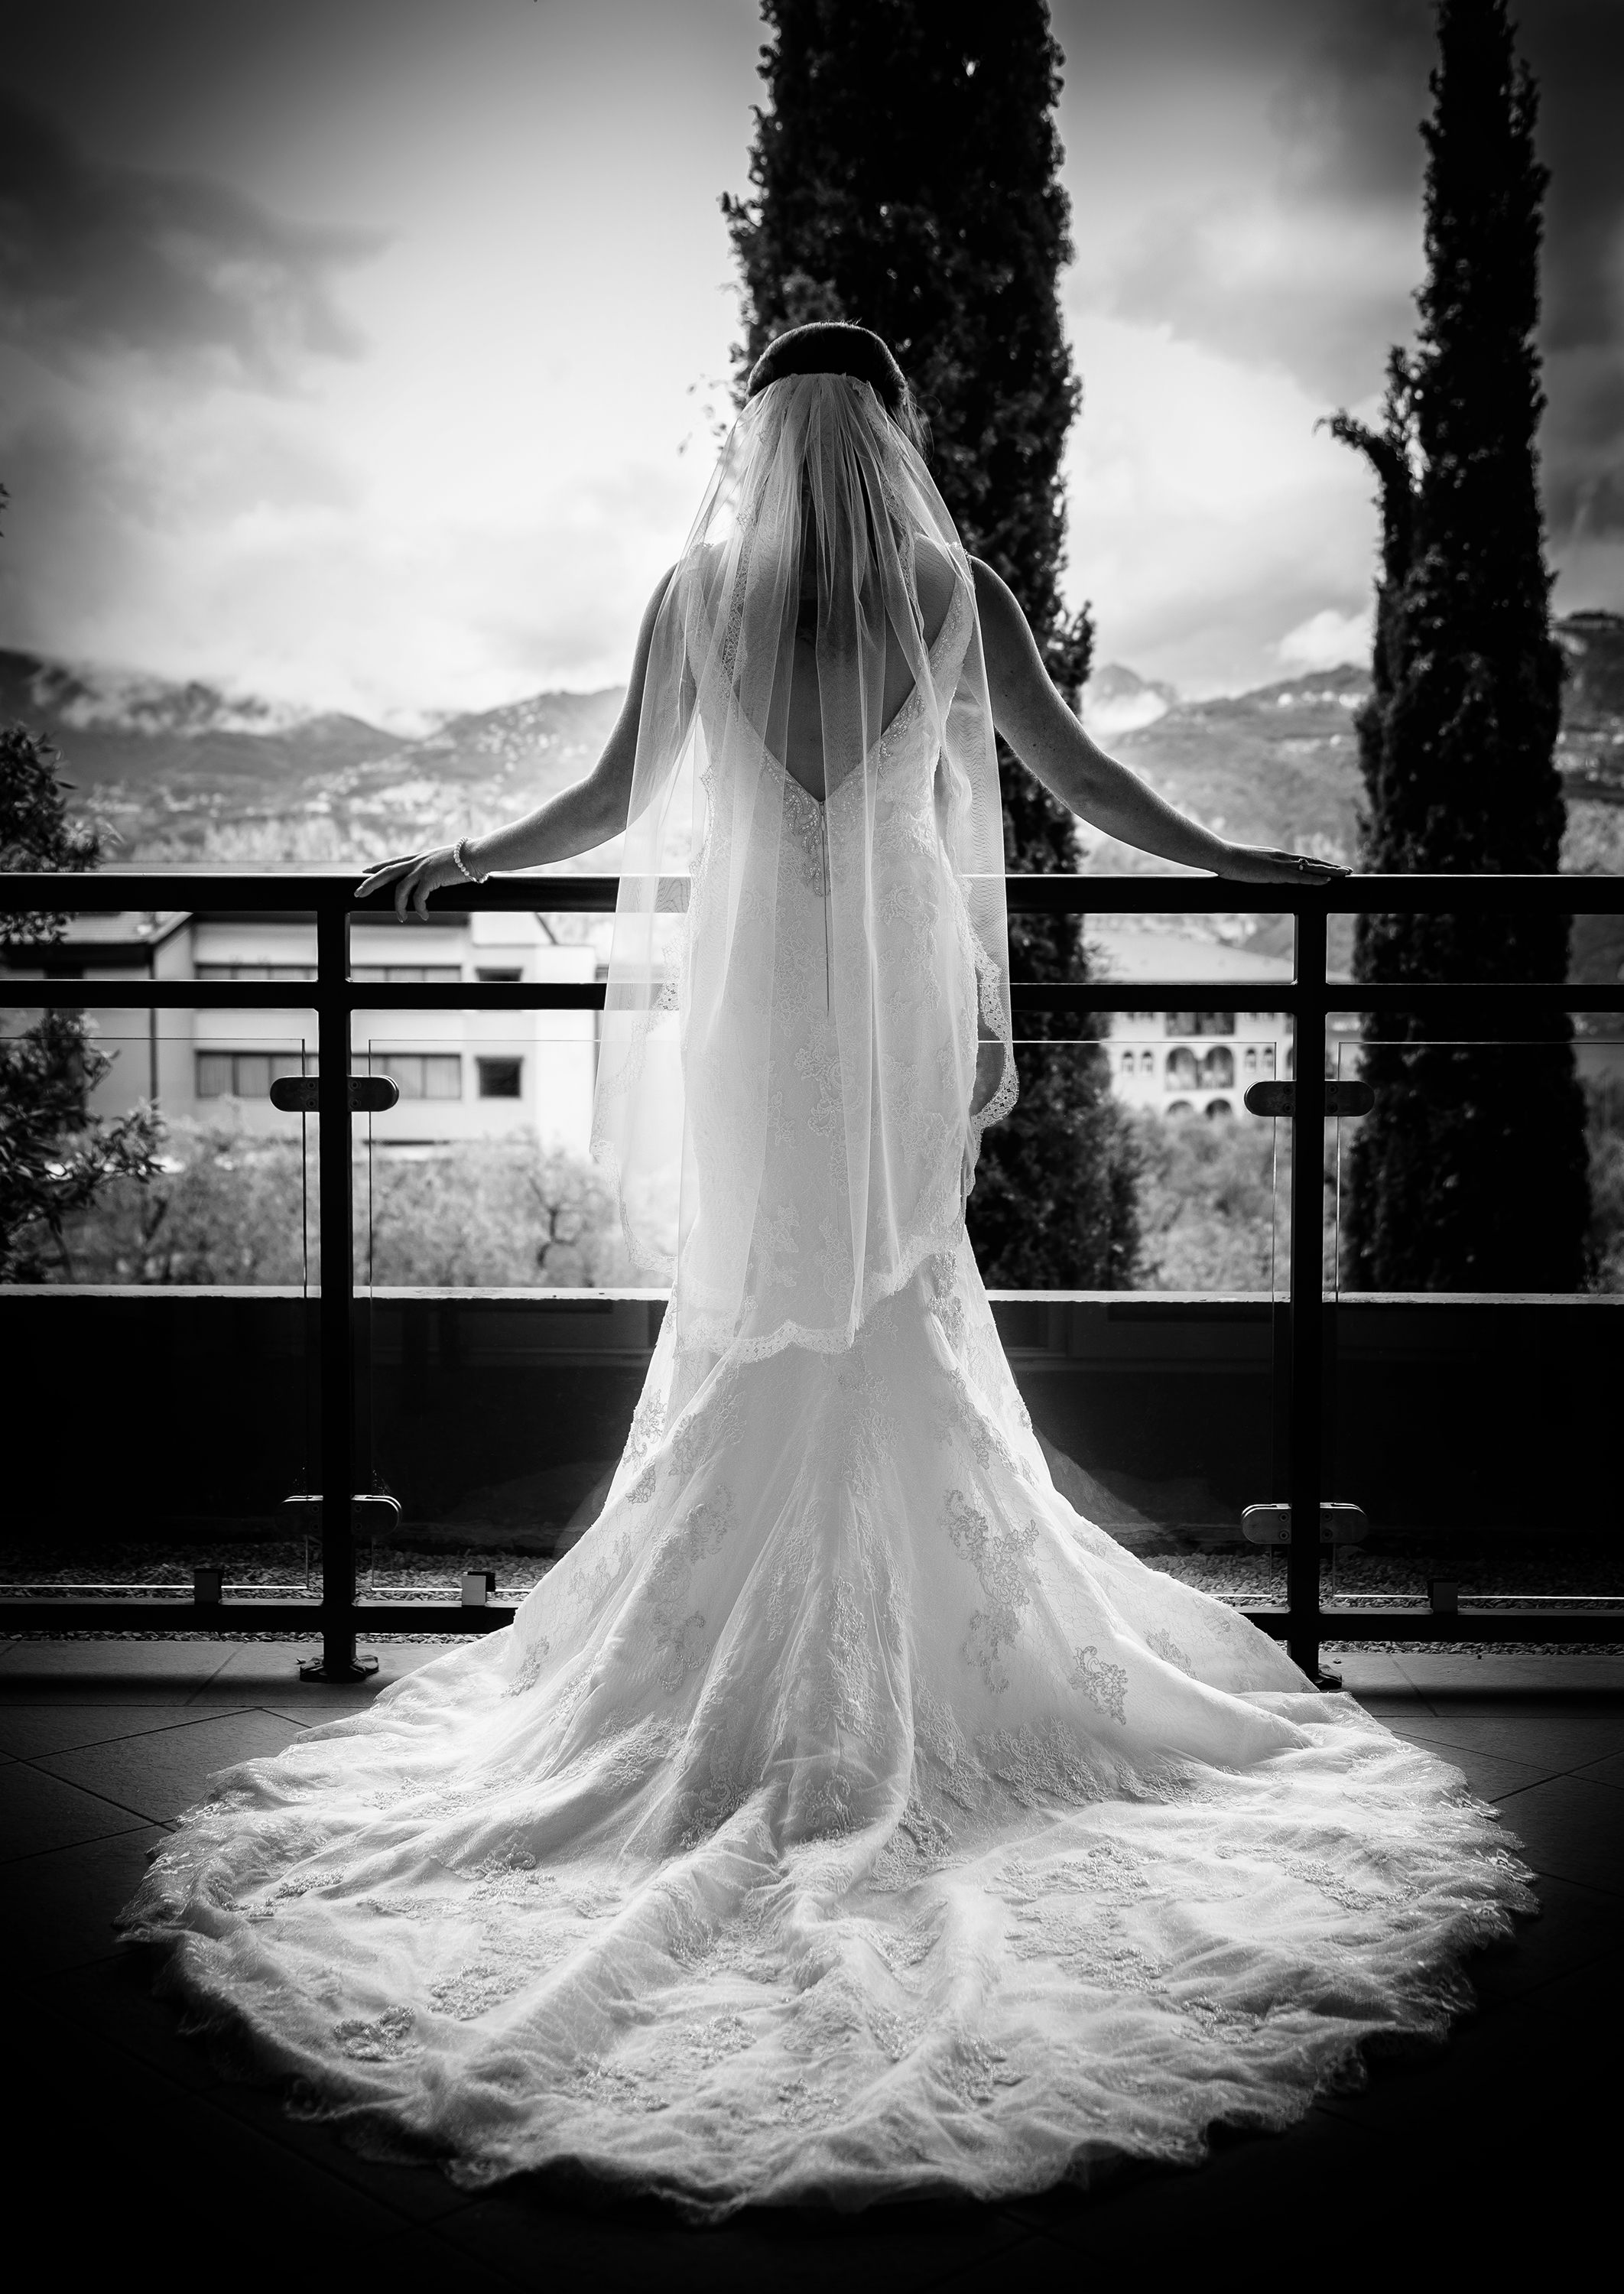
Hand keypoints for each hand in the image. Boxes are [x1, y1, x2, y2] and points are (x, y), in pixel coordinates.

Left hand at [355, 847, 468, 919]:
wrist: (476, 855)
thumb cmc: (466, 860)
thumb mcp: (444, 863)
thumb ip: (435, 870)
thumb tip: (434, 881)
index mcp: (419, 857)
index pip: (393, 862)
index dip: (377, 867)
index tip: (365, 871)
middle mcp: (417, 862)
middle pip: (386, 873)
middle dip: (370, 884)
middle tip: (358, 893)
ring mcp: (423, 869)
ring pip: (400, 889)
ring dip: (398, 906)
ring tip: (401, 917)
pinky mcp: (431, 878)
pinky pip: (419, 898)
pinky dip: (419, 909)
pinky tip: (424, 915)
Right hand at [1212, 843, 1351, 885]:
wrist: (1223, 856)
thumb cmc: (1230, 862)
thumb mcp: (1247, 866)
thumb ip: (1256, 870)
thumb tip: (1257, 874)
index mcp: (1276, 856)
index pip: (1302, 860)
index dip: (1317, 864)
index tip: (1330, 867)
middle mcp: (1282, 857)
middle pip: (1312, 862)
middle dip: (1331, 867)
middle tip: (1348, 870)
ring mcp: (1280, 864)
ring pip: (1311, 868)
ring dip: (1330, 871)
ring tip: (1345, 874)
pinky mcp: (1276, 873)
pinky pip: (1300, 878)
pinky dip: (1315, 880)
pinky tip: (1327, 882)